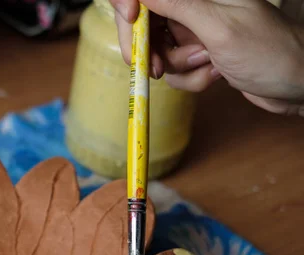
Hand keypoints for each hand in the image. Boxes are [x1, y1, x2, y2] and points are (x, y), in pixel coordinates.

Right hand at [109, 0, 303, 115]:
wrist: (297, 85)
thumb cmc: (269, 52)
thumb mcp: (220, 28)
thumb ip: (179, 6)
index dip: (130, 4)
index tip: (130, 20)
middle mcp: (195, 6)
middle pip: (145, 22)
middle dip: (150, 48)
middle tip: (153, 68)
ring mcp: (195, 30)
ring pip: (159, 50)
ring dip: (179, 66)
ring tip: (208, 64)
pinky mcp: (198, 53)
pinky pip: (174, 69)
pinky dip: (191, 78)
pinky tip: (216, 74)